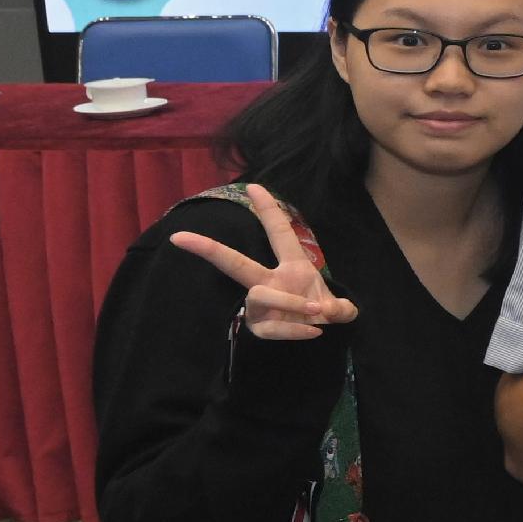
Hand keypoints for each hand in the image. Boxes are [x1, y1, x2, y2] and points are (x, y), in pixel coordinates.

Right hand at [170, 183, 357, 339]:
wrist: (315, 335)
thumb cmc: (320, 311)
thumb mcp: (337, 308)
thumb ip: (342, 308)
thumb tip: (330, 311)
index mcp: (290, 265)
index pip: (279, 233)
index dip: (269, 210)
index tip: (254, 187)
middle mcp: (269, 281)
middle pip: (235, 263)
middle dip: (209, 249)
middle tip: (180, 237)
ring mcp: (260, 304)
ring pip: (258, 294)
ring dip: (290, 301)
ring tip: (316, 310)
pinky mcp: (258, 326)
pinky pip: (271, 325)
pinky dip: (295, 329)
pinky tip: (313, 331)